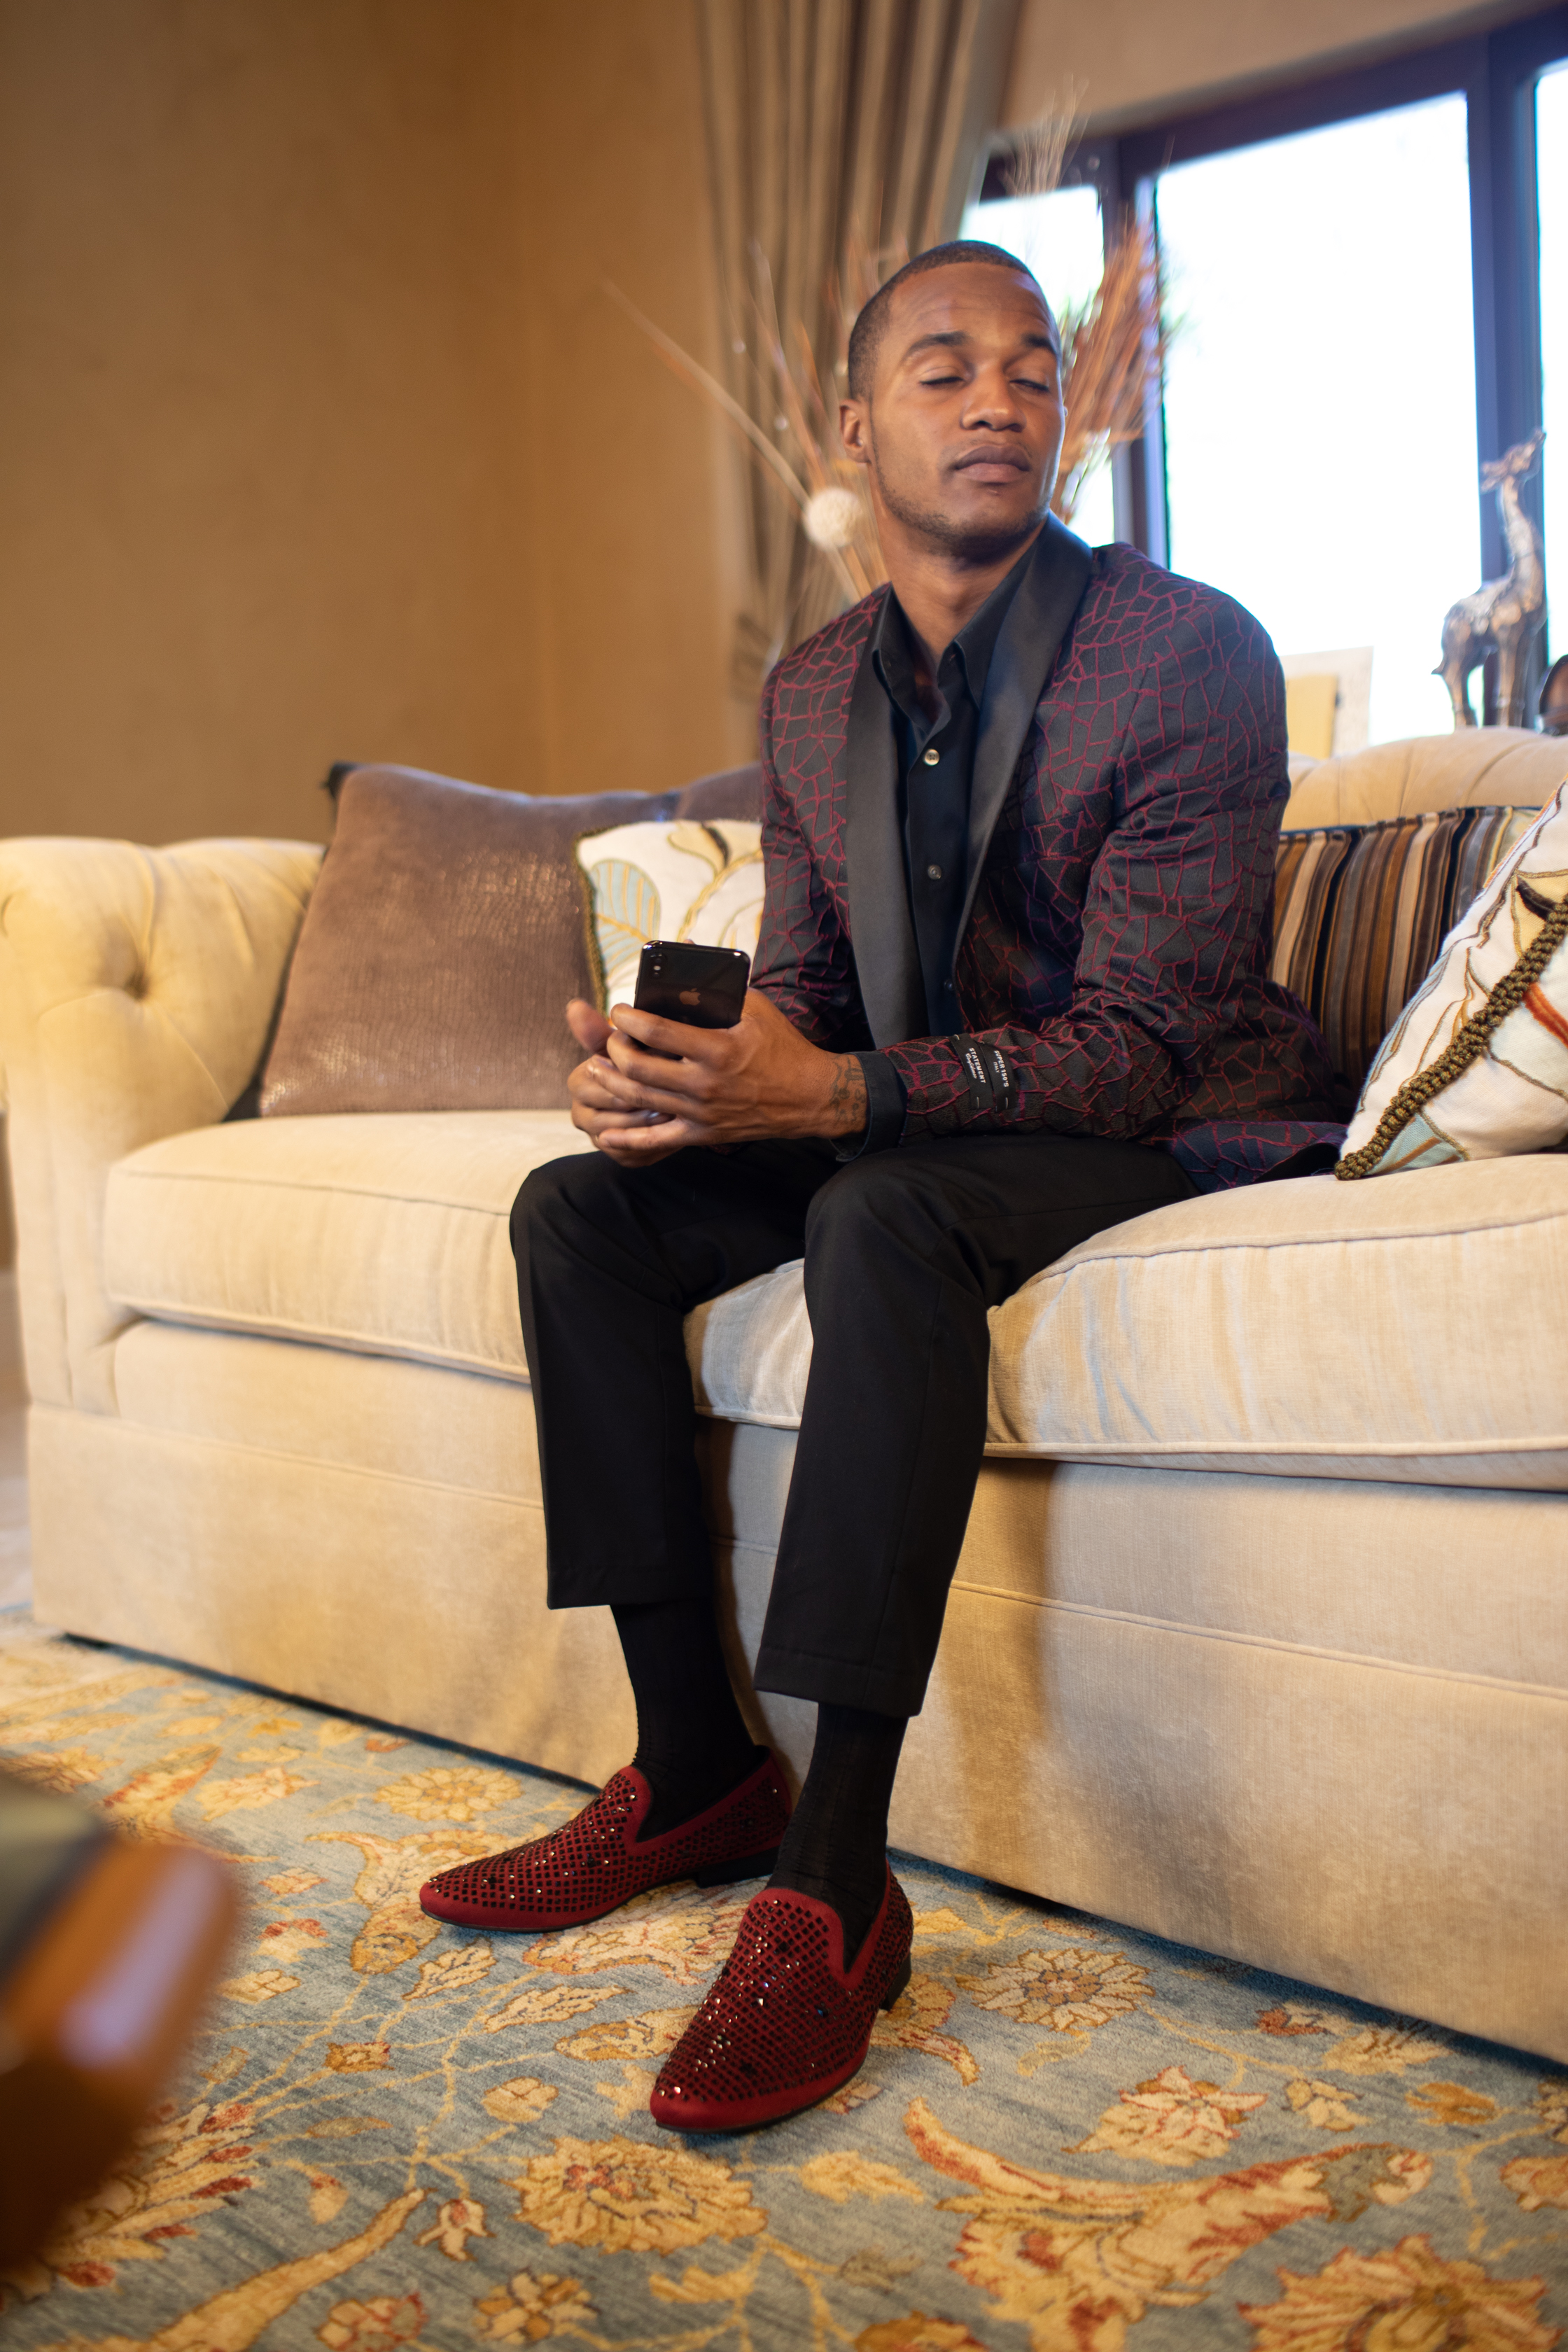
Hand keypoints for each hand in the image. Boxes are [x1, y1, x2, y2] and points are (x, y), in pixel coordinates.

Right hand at [566, 997, 686, 1165]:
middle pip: (610, 1110)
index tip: (650, 1063)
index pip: (595, 1082)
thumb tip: (574, 1006)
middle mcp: (581, 1114)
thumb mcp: (622, 1042)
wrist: (659, 1089)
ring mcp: (599, 1138)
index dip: (624, 1075)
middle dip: (639, 1100)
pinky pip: (634, 1156)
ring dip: (649, 1122)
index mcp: (578, 1082)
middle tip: (671, 1090)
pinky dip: (655, 1143)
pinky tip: (675, 1128)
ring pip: (622, 1136)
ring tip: (675, 1108)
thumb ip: (599, 1030)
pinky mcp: (621, 1157)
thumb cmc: (640, 1059)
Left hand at [571, 989, 867, 1161]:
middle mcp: (704, 1084)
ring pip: (639, 1099)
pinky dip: (629, 1139)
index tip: (619, 1010)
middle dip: (614, 1049)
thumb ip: (720, 987)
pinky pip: (658, 1139)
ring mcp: (702, 1112)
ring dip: (611, 1081)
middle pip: (638, 1066)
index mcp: (717, 1049)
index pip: (656, 1031)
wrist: (810, 1096)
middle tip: (610, 1038)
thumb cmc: (783, 1047)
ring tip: (597, 1068)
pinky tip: (606, 1134)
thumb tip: (688, 952)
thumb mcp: (756, 1008)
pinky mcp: (703, 1134)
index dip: (628, 1018)